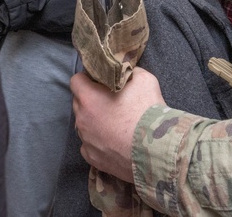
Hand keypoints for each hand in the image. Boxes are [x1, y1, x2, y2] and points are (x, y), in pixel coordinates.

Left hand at [71, 68, 164, 182]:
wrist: (156, 150)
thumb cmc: (147, 112)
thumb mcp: (143, 79)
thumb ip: (128, 72)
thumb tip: (126, 72)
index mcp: (89, 97)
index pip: (76, 81)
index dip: (87, 79)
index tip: (99, 82)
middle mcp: (82, 119)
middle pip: (79, 103)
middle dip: (91, 100)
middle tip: (111, 102)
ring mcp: (85, 140)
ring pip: (84, 125)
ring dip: (94, 121)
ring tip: (115, 124)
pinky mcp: (92, 158)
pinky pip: (89, 145)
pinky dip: (98, 142)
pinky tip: (114, 141)